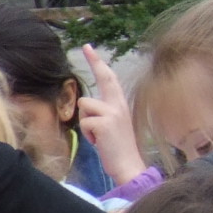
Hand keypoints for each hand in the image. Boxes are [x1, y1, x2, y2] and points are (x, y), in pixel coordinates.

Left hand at [76, 44, 148, 186]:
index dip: (98, 63)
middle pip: (103, 78)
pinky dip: (88, 134)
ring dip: (85, 121)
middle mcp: (119, 105)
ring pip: (84, 105)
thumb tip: (87, 105)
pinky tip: (98, 142)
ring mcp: (113, 113)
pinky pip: (85, 122)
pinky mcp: (105, 123)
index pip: (109, 78)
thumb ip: (104, 112)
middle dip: (95, 61)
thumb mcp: (113, 125)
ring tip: (97, 135)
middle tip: (87, 46)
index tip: (89, 48)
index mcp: (120, 104)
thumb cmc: (118, 148)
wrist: (129, 166)